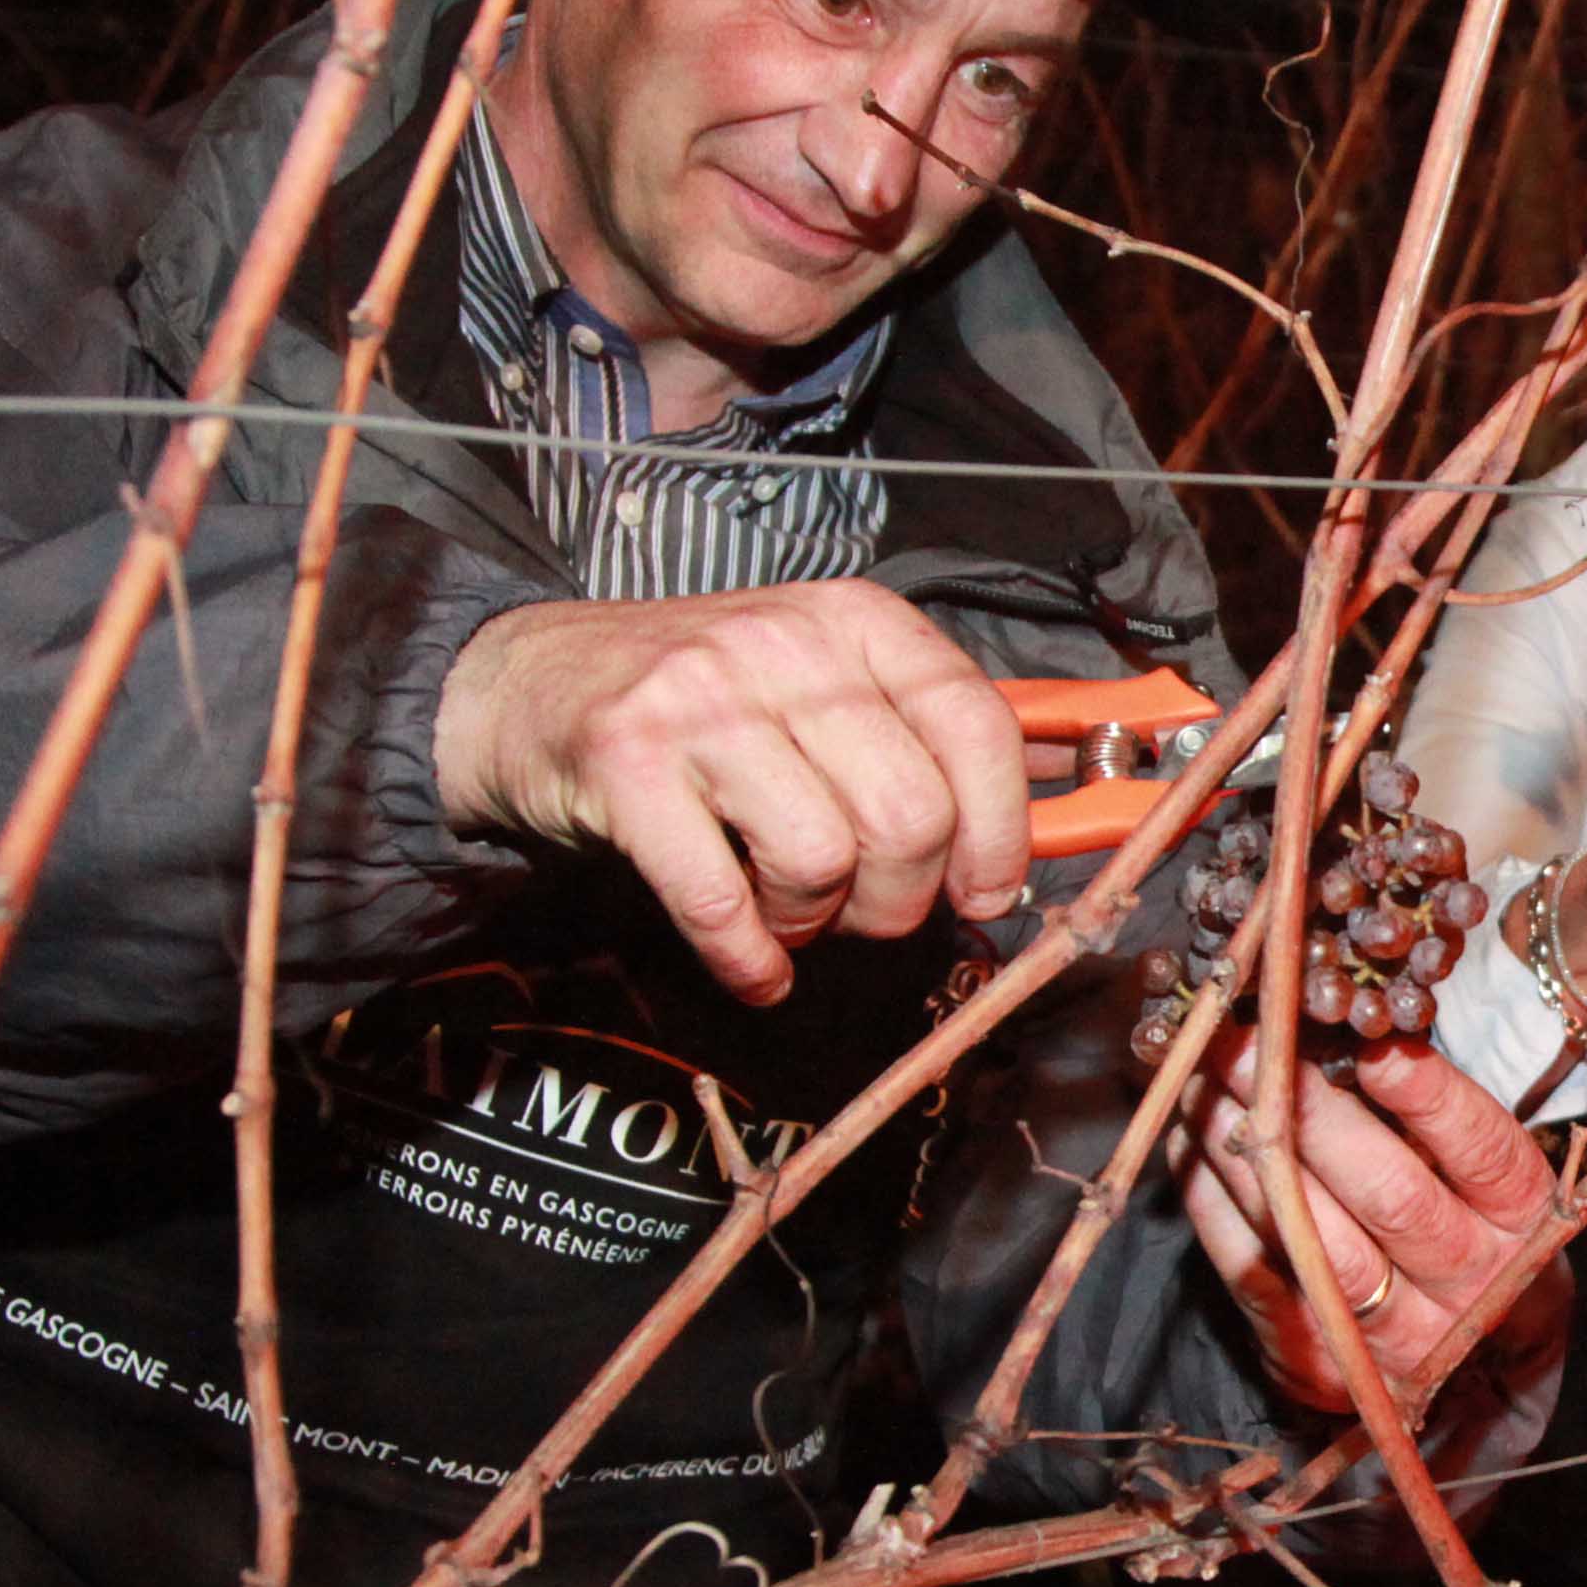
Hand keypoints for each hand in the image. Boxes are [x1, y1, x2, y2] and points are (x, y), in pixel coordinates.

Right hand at [433, 581, 1029, 1003]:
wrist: (524, 685)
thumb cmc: (699, 699)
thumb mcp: (826, 681)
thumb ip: (933, 732)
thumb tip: (1062, 788)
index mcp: (857, 623)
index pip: (978, 728)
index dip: (1001, 833)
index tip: (987, 891)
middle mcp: (788, 648)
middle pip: (911, 818)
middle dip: (900, 898)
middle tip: (863, 907)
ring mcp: (704, 702)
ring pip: (824, 862)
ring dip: (813, 921)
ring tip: (785, 906)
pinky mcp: (628, 764)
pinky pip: (721, 901)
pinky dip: (747, 957)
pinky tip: (751, 963)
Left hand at [1180, 1033, 1573, 1418]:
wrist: (1480, 1382)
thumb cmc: (1478, 1242)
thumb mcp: (1491, 1186)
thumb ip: (1436, 1122)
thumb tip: (1338, 1036)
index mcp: (1524, 1224)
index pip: (1483, 1152)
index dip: (1429, 1098)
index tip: (1372, 1048)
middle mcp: (1469, 1285)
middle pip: (1390, 1196)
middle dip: (1309, 1113)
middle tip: (1248, 1044)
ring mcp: (1394, 1336)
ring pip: (1314, 1238)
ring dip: (1247, 1152)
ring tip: (1203, 1084)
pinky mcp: (1322, 1364)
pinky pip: (1257, 1276)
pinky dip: (1214, 1204)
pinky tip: (1195, 1148)